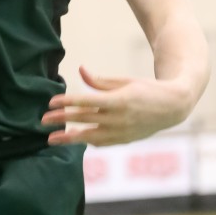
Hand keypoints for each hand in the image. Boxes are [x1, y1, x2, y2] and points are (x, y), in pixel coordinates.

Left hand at [41, 64, 188, 146]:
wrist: (173, 108)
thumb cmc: (146, 89)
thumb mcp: (124, 81)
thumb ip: (100, 81)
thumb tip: (80, 71)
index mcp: (119, 100)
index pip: (86, 102)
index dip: (67, 102)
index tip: (51, 103)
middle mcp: (120, 119)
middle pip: (84, 120)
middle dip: (62, 120)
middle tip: (43, 120)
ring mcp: (123, 132)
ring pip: (91, 137)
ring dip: (70, 138)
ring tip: (52, 139)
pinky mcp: (126, 140)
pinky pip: (103, 143)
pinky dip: (88, 141)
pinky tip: (77, 139)